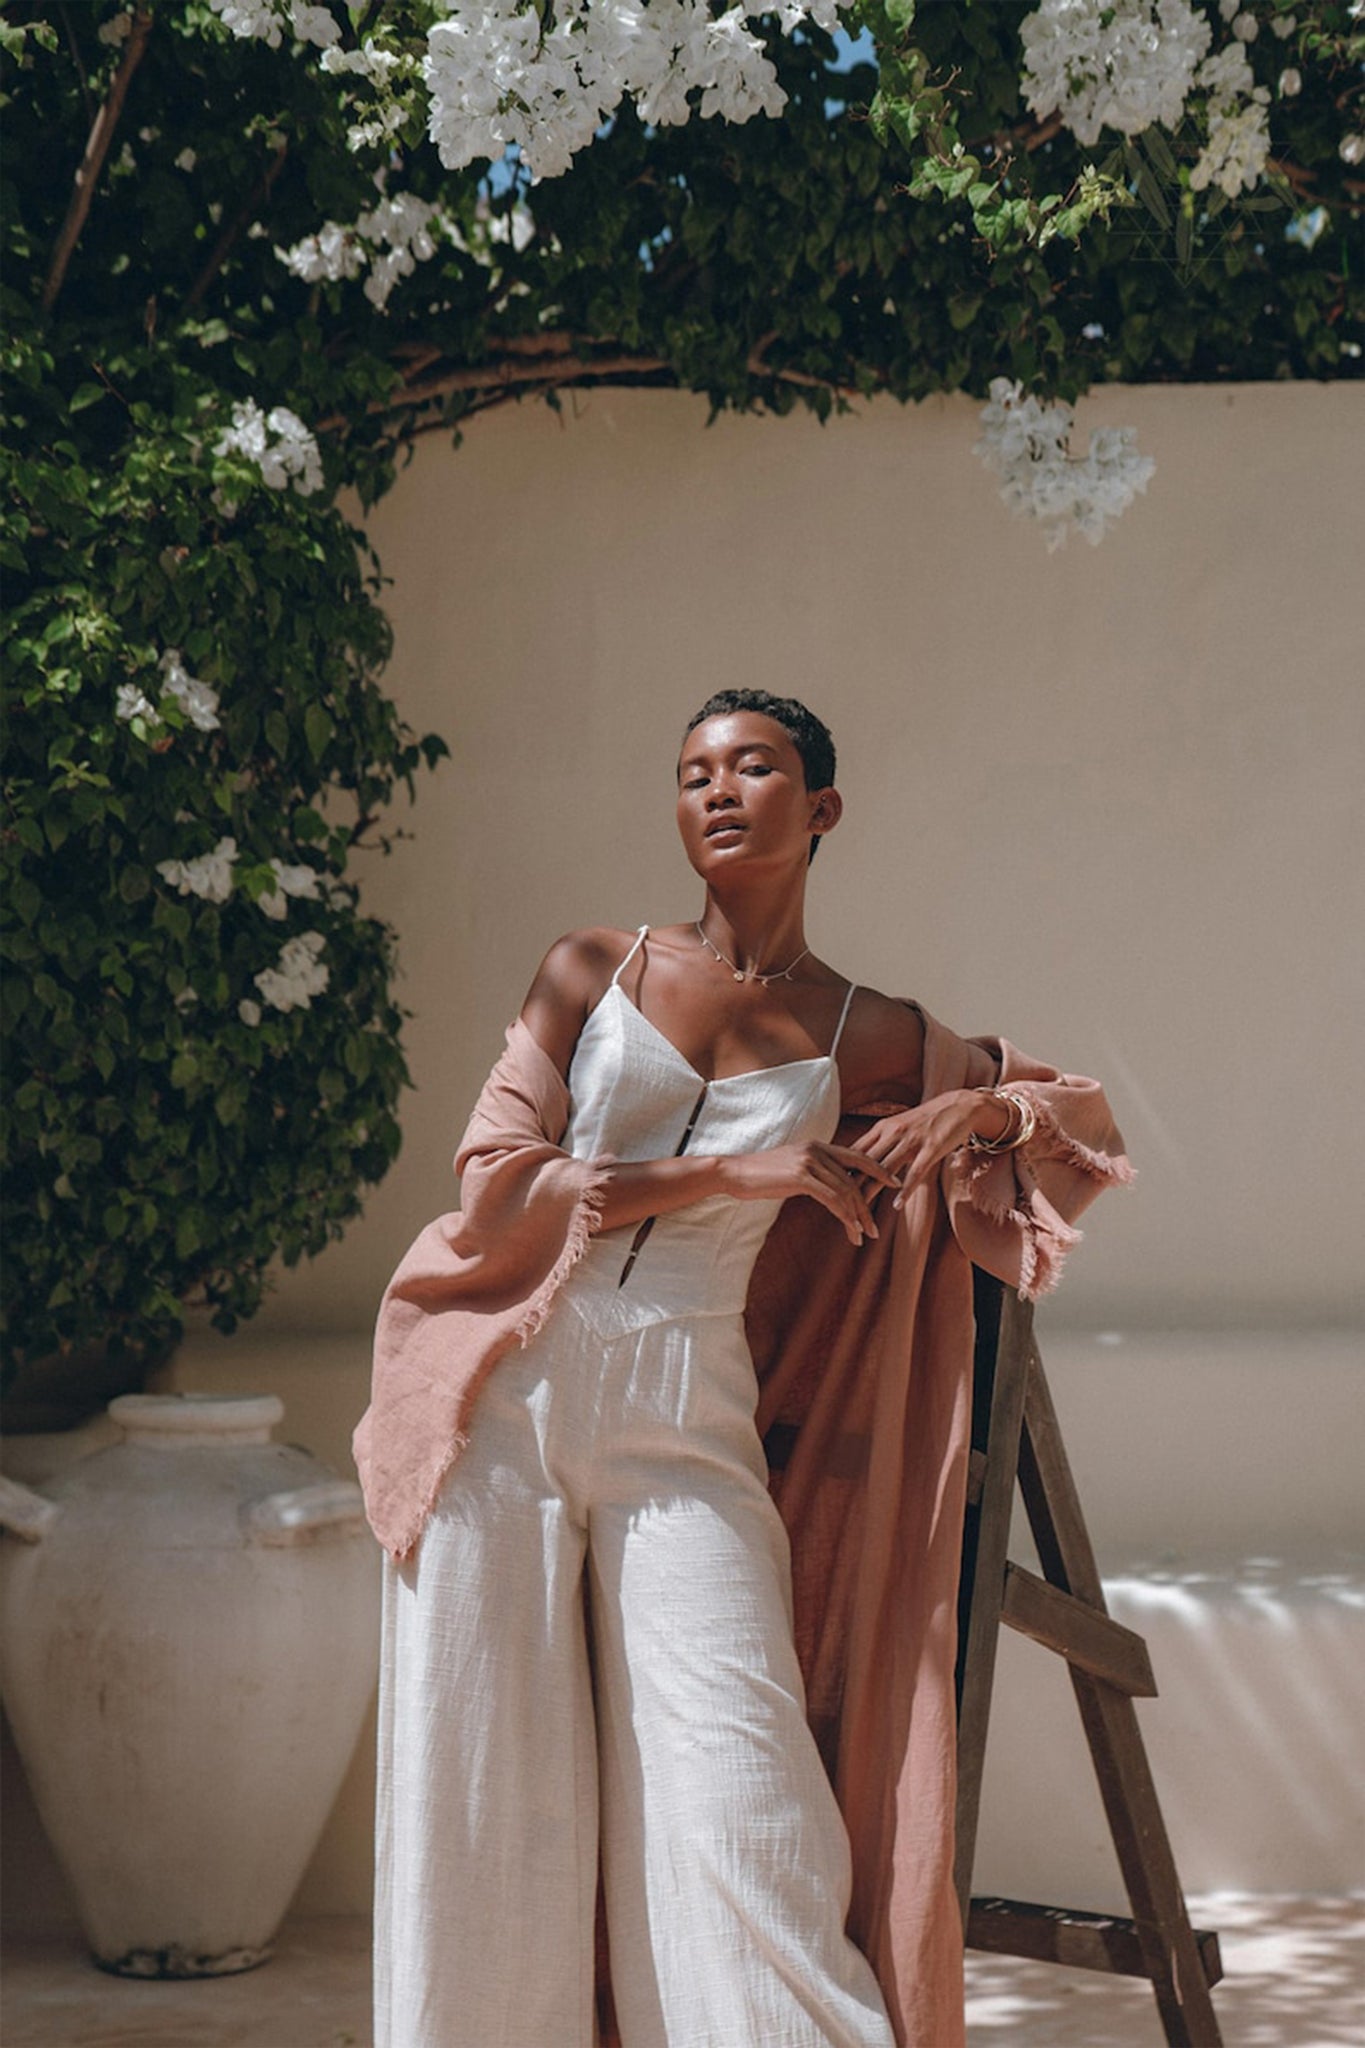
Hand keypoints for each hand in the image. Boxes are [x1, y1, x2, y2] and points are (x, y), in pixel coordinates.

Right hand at [720, 1142, 899, 1245]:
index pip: (857, 1156)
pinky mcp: (801, 1176)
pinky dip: (845, 1216)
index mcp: (818, 1145)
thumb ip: (813, 1172)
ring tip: (865, 1236)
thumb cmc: (760, 1175)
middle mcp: (817, 1149)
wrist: (733, 1172)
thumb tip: (829, 1186)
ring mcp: (809, 1161)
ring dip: (858, 1216)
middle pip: (856, 1176)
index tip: (894, 1184)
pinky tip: (850, 1230)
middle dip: (869, 1204)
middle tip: (877, 1228)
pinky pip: (832, 1198)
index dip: (878, 1170)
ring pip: (846, 1190)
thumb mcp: (792, 1168)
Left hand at [846, 1091, 1002, 1208]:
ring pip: (884, 1170)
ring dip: (872, 1194)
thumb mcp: (897, 1128)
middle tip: (836, 1211)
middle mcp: (892, 1133)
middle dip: (850, 1189)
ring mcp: (911, 1140)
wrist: (958, 1106)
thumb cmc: (925, 1121)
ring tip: (860, 1215)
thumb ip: (879, 1145)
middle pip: (864, 1165)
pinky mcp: (931, 1148)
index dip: (838, 1173)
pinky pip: (915, 1171)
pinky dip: (904, 1189)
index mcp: (881, 1129)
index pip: (853, 1154)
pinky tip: (896, 1205)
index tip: (824, 1192)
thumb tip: (855, 1164)